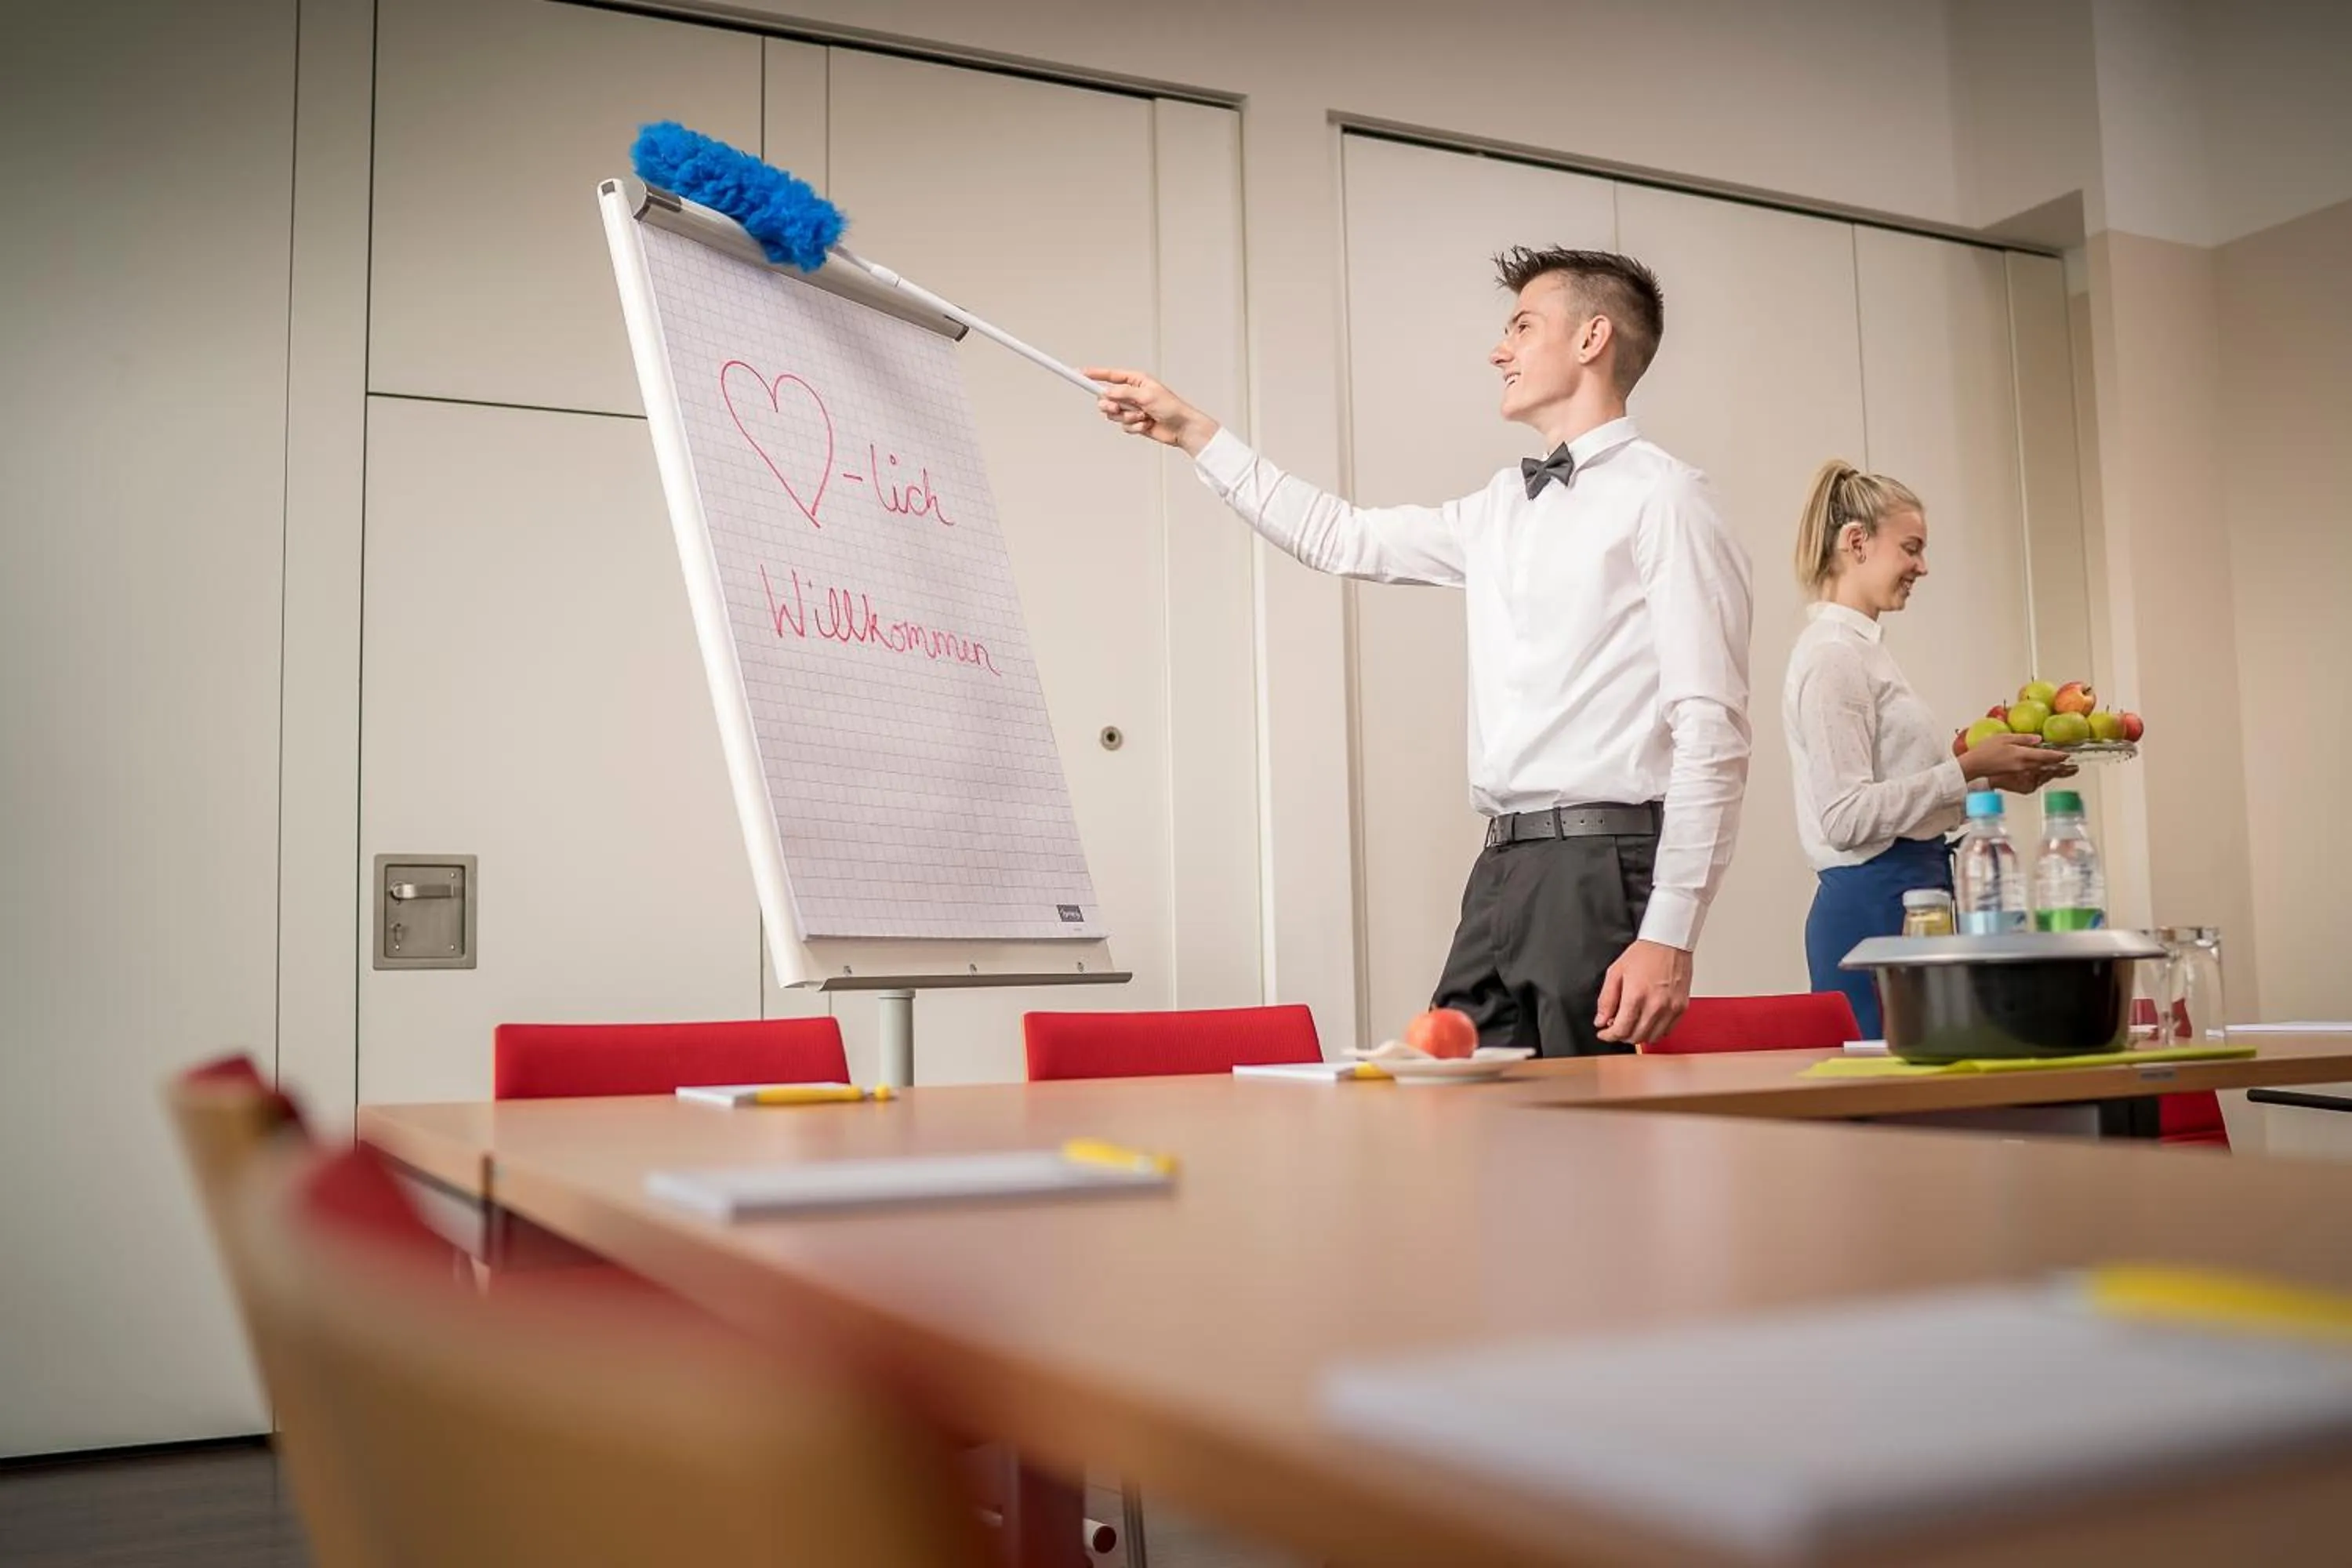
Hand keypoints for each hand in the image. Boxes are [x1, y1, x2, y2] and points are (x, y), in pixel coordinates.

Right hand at [1082, 367, 1219, 455]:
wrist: (1181, 428)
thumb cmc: (1171, 407)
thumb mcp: (1146, 395)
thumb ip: (1124, 393)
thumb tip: (1107, 392)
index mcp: (1136, 380)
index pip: (1110, 376)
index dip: (1094, 374)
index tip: (1079, 372)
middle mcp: (1132, 393)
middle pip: (1106, 398)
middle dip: (1111, 405)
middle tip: (1118, 408)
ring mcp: (1132, 409)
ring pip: (1114, 414)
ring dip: (1127, 417)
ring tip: (1142, 417)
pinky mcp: (1134, 423)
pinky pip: (1124, 426)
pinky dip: (1134, 427)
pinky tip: (1147, 424)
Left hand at [1596, 939, 1692, 1046]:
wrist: (1669, 942)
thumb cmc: (1644, 953)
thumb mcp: (1615, 972)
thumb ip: (1606, 999)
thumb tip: (1601, 1020)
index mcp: (1636, 996)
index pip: (1621, 1030)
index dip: (1609, 1036)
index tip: (1604, 1033)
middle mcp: (1655, 1005)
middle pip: (1636, 1037)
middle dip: (1622, 1036)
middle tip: (1616, 1026)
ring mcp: (1671, 1008)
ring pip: (1652, 1037)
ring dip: (1638, 1035)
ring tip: (1632, 1023)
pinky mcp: (1681, 1008)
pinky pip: (1667, 1031)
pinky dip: (1655, 1031)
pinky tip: (1647, 1021)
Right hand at [1960, 731, 2077, 792]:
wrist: (1973, 767)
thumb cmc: (1985, 751)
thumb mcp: (2004, 737)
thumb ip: (2023, 738)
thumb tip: (2039, 739)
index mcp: (2022, 755)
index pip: (2046, 756)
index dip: (2059, 755)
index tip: (2069, 755)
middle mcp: (2024, 766)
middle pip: (2048, 767)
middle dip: (2062, 767)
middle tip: (2074, 768)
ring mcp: (2020, 773)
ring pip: (2042, 772)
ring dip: (2054, 772)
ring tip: (2064, 771)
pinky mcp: (2016, 777)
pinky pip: (2033, 776)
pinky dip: (2042, 775)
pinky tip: (2045, 773)